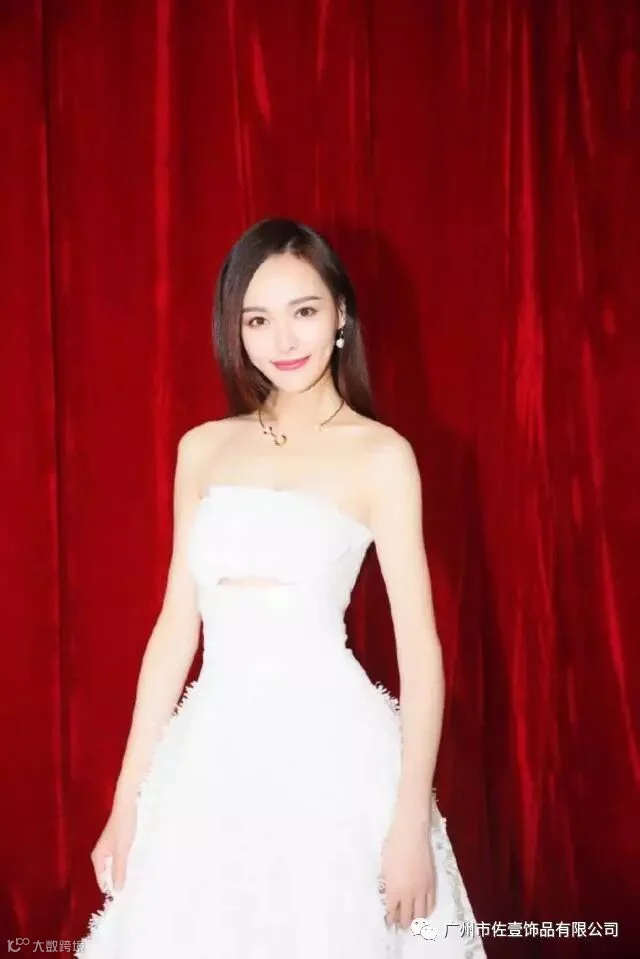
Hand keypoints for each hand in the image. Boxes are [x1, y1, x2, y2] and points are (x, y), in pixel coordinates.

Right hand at [90, 800, 136, 894]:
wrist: (127, 805)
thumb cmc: (122, 827)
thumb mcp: (121, 851)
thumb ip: (119, 870)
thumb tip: (117, 890)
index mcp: (98, 857)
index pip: (101, 879)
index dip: (110, 889)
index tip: (121, 900)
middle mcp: (100, 854)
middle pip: (106, 874)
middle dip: (115, 882)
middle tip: (128, 893)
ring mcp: (108, 848)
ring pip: (113, 866)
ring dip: (121, 873)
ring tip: (132, 882)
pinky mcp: (116, 843)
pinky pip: (119, 859)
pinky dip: (124, 864)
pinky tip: (134, 866)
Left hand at [379, 816, 435, 930]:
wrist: (410, 833)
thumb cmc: (392, 846)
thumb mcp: (384, 867)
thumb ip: (386, 884)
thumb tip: (386, 894)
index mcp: (394, 890)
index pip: (391, 912)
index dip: (389, 919)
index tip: (388, 921)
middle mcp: (409, 894)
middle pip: (406, 917)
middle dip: (401, 923)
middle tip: (399, 923)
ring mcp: (422, 890)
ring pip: (421, 915)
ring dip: (415, 920)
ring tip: (411, 920)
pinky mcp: (432, 884)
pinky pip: (431, 904)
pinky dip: (427, 911)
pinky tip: (423, 911)